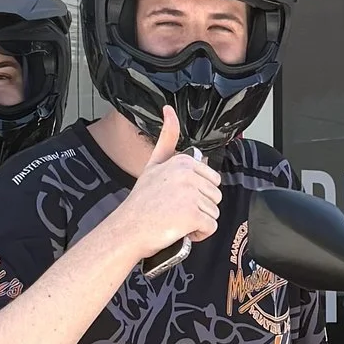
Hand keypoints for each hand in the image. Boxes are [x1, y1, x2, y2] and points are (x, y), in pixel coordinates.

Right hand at [115, 107, 221, 265]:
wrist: (128, 229)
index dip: (197, 194)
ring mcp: (190, 194)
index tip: (176, 197)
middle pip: (215, 197)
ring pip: (214, 213)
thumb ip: (167, 138)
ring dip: (199, 222)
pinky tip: (180, 231)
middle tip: (175, 211)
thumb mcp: (154, 163)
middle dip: (199, 208)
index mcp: (183, 161)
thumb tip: (169, 109)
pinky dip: (199, 234)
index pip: (212, 181)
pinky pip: (210, 227)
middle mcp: (188, 174)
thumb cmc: (141, 201)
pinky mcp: (192, 215)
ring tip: (176, 220)